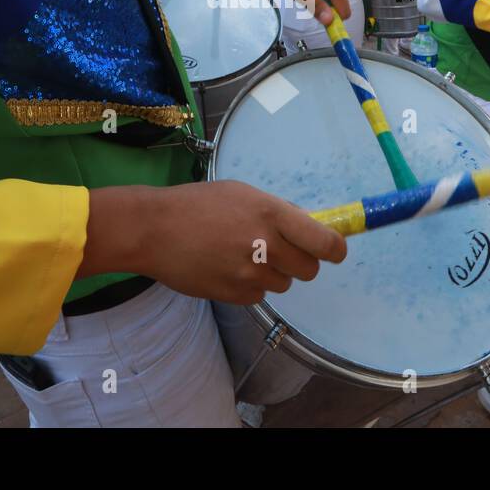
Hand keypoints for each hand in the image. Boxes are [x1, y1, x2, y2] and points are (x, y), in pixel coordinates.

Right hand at [83, 182, 347, 304]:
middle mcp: (266, 246)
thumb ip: (277, 211)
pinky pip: (259, 296)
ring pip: (284, 284)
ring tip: (244, 255)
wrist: (154, 230)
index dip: (336, 249)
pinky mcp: (234, 295)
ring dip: (273, 273)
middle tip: (282, 251)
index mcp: (272, 214)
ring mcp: (250, 275)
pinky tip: (228, 268)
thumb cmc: (197, 204)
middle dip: (301, 261)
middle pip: (310, 270)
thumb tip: (307, 226)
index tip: (335, 250)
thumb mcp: (242, 193)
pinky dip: (250, 286)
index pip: (325, 243)